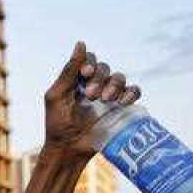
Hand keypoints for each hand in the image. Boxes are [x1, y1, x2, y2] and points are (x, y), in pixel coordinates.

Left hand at [43, 42, 140, 156]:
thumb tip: (81, 43)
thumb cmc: (57, 124)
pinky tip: (123, 101)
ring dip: (114, 85)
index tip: (85, 74)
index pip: (89, 60)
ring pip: (119, 78)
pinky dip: (132, 92)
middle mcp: (94, 86)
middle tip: (91, 95)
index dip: (90, 63)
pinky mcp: (120, 108)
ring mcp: (108, 97)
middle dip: (99, 78)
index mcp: (77, 81)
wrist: (69, 149)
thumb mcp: (58, 96)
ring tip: (106, 99)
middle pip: (104, 68)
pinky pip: (134, 92)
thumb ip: (69, 71)